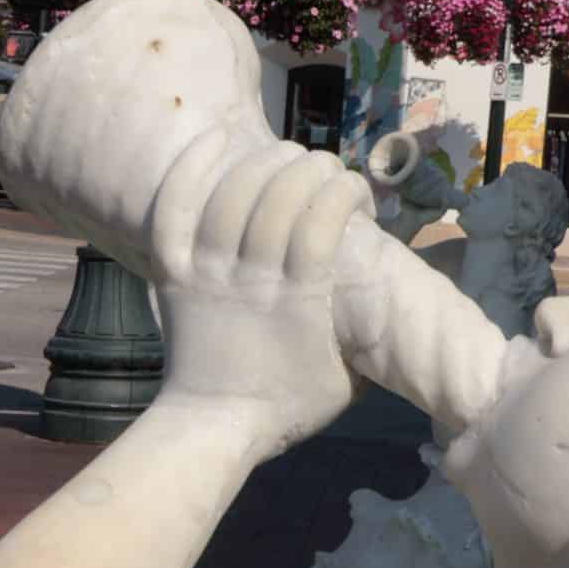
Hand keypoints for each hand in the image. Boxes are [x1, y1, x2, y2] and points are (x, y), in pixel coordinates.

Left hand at [152, 139, 369, 449]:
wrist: (213, 427)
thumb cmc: (286, 407)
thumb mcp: (347, 378)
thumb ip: (367, 338)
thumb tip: (397, 305)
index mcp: (298, 303)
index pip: (321, 223)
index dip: (342, 193)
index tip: (355, 192)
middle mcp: (249, 281)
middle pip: (277, 201)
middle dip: (309, 171)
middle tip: (325, 169)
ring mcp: (205, 274)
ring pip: (231, 197)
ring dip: (264, 163)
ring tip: (287, 154)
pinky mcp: (171, 274)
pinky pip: (173, 212)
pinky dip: (191, 171)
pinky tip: (216, 140)